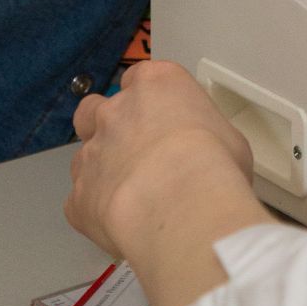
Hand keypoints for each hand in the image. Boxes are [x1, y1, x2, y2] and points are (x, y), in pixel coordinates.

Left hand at [66, 62, 270, 305]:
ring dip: (100, 173)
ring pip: (84, 157)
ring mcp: (91, 153)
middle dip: (105, 129)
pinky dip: (96, 213)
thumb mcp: (229, 139)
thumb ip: (204, 137)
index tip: (161, 121)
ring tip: (130, 200)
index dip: (148, 101)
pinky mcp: (77, 197)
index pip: (140, 78)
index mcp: (156, 84)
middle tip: (131, 155)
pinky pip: (81, 203)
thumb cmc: (214, 162)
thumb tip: (203, 157)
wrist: (180, 205)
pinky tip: (121, 227)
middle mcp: (116, 111)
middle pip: (94, 110)